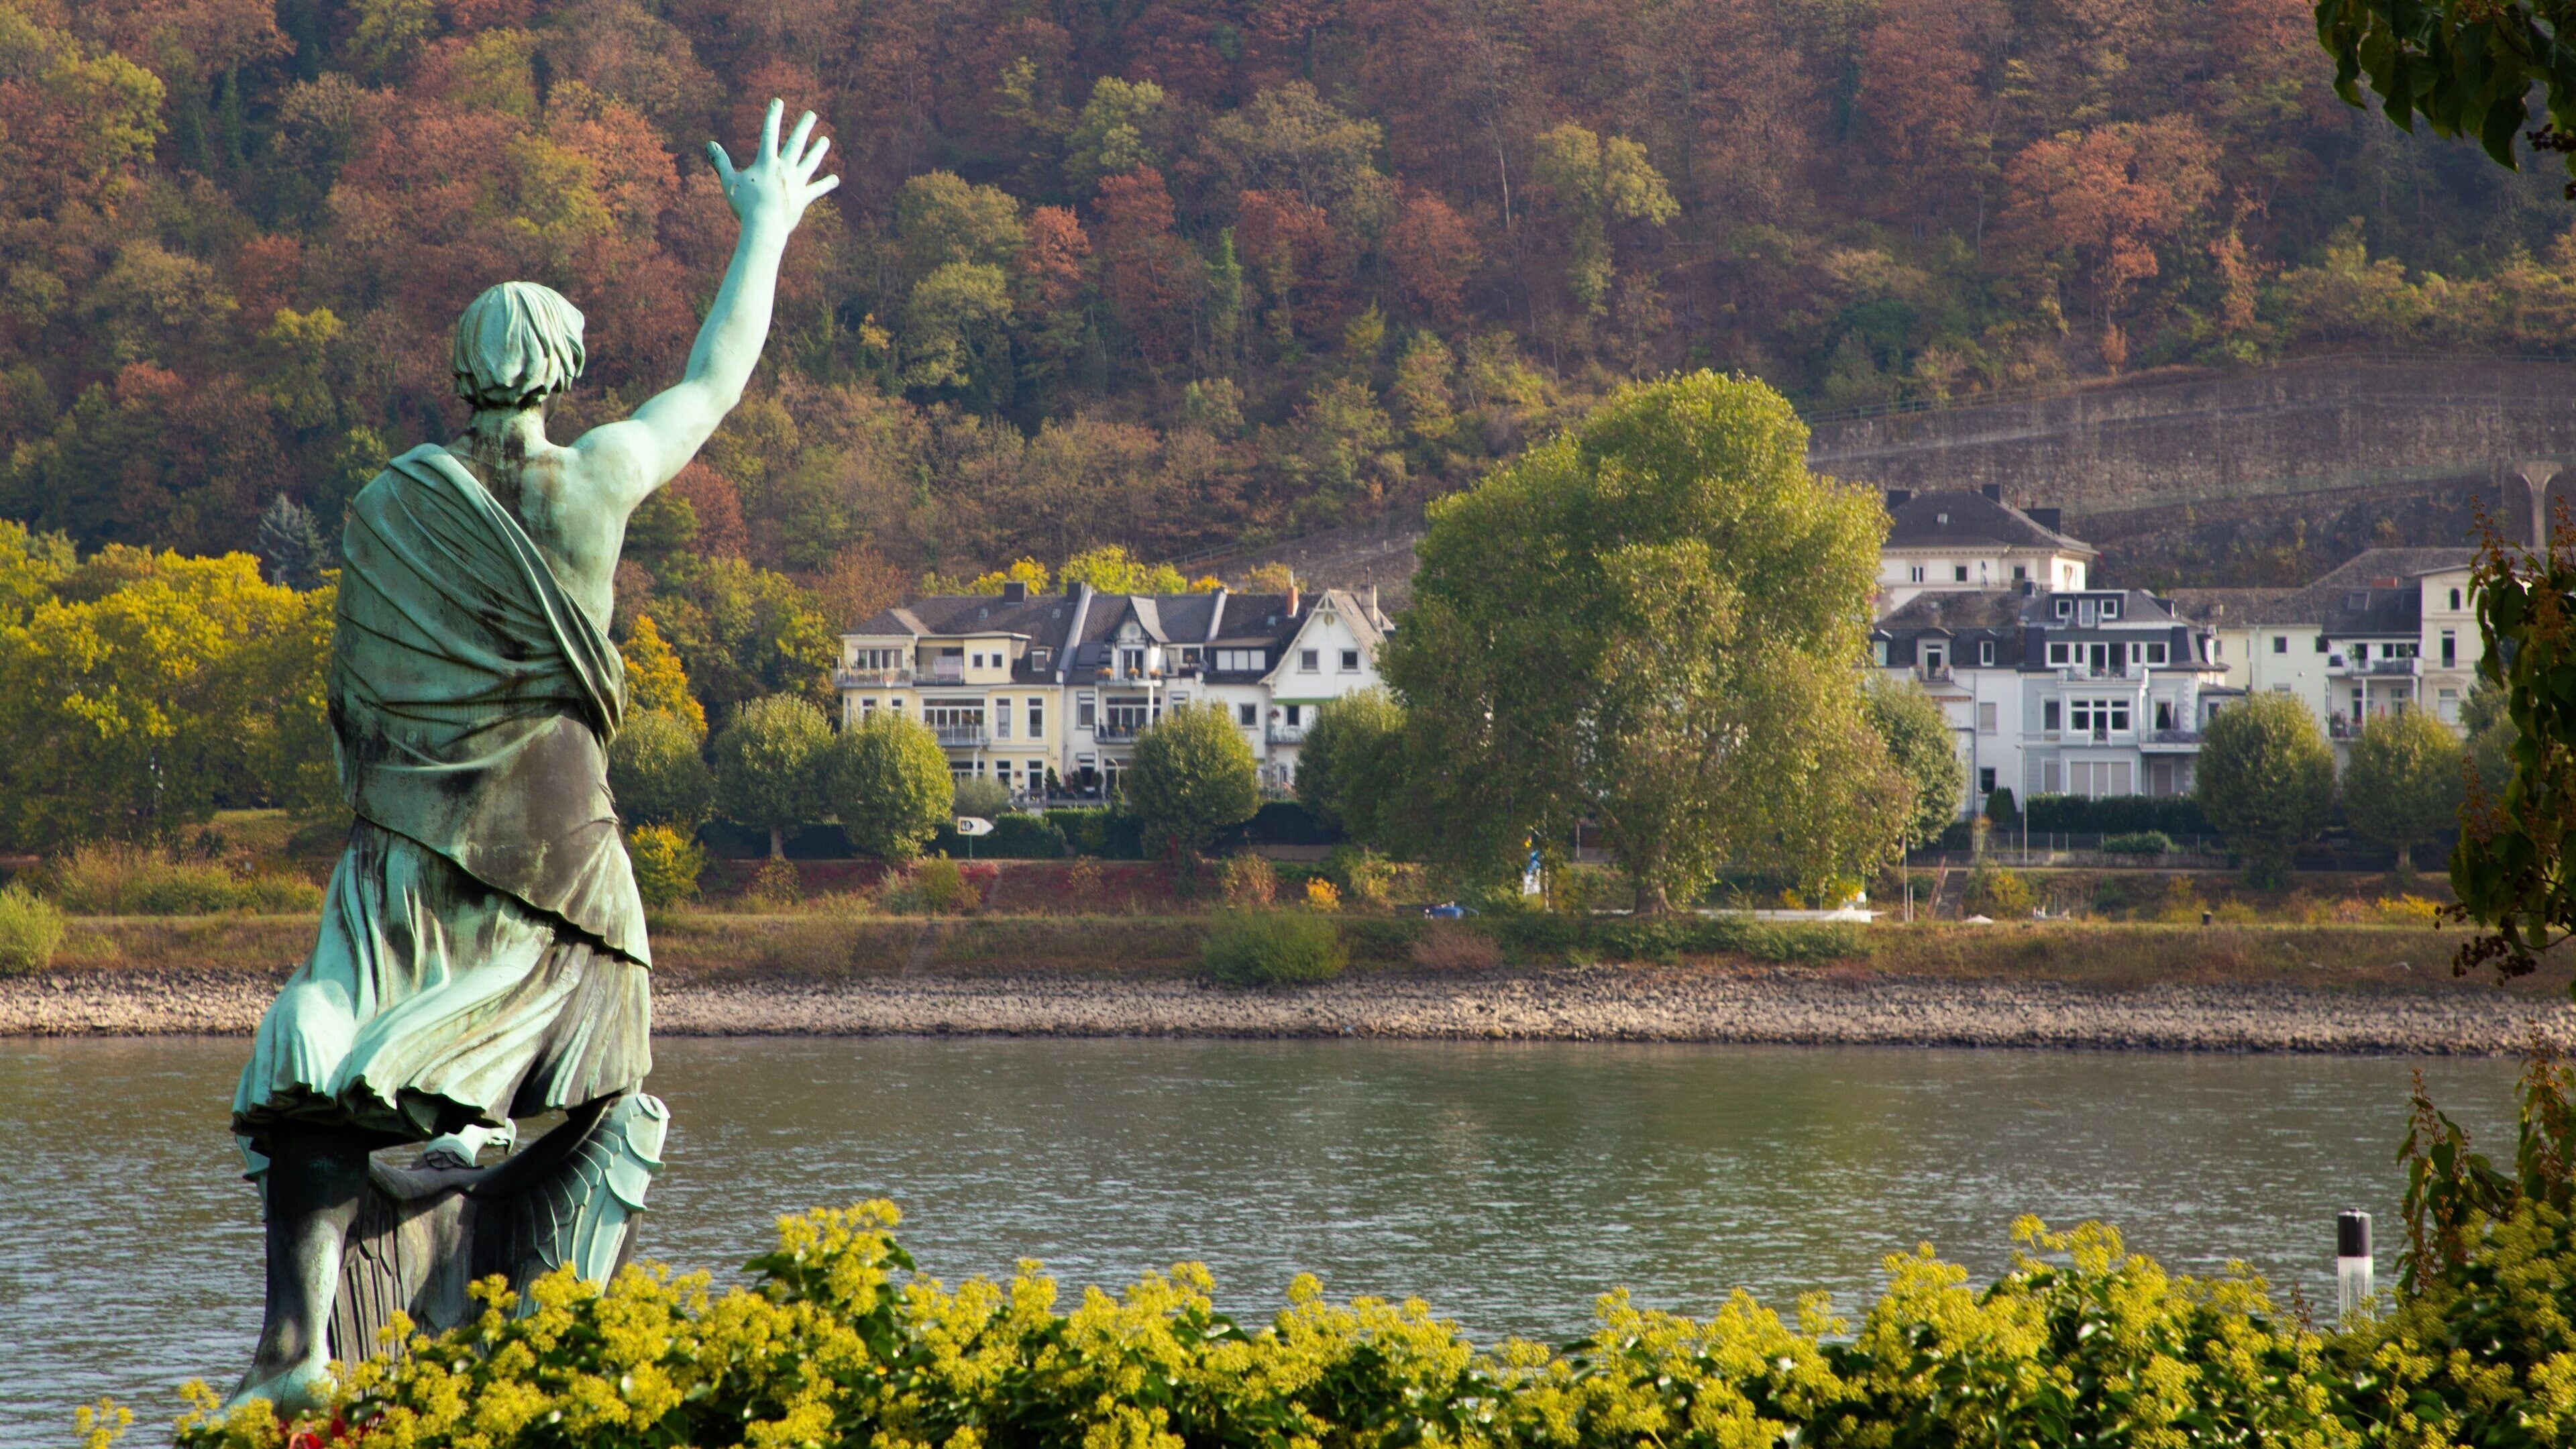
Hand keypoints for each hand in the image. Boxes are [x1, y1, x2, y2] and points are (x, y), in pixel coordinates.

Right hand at [707, 99, 839, 233]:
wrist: (764, 227)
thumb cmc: (744, 205)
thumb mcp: (729, 181)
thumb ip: (721, 161)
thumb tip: (710, 144)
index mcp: (766, 162)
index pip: (769, 133)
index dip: (773, 116)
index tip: (778, 101)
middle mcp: (784, 168)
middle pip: (796, 143)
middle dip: (804, 126)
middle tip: (812, 114)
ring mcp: (796, 182)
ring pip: (810, 162)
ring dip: (818, 150)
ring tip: (826, 140)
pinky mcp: (803, 198)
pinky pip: (817, 189)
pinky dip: (826, 184)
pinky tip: (836, 179)